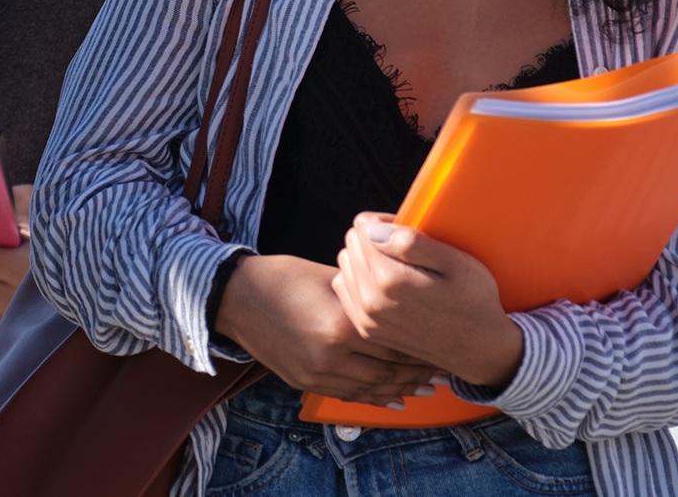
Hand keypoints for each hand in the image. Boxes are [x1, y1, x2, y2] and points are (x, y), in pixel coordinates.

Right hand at [214, 255, 445, 407]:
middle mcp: (331, 355)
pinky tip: (394, 398)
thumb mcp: (329, 279)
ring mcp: (317, 374)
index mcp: (341, 325)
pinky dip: (375, 399)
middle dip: (418, 372)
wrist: (234, 297)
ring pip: (372, 389)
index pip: (396, 344)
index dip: (423, 347)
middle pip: (389, 372)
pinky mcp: (305, 383)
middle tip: (442, 369)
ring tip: (425, 387)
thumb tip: (399, 304)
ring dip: (402, 390)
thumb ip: (364, 298)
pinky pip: (349, 396)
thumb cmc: (282, 278)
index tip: (442, 344)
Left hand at [334, 216, 524, 390]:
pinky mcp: (367, 329)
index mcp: (391, 279)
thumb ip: (413, 243)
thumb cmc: (474, 301)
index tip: (405, 232)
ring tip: (396, 267)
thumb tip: (374, 230)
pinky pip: (345, 289)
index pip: (362, 226)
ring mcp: (367, 318)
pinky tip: (385, 285)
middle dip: (373, 240)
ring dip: (364, 260)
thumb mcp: (458, 264)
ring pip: (345, 265)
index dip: (384, 223)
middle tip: (404, 251)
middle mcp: (372, 301)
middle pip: (351, 244)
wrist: (480, 349)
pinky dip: (359, 281)